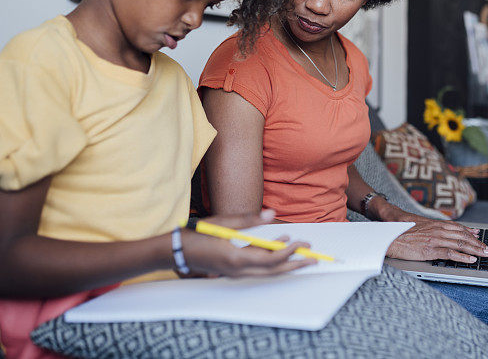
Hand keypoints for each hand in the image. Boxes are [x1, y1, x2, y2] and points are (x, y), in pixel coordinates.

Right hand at [182, 209, 315, 276]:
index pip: (270, 260)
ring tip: (303, 257)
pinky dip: (272, 264)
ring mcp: (235, 274)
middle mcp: (238, 271)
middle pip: (273, 271)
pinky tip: (280, 253)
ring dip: (286, 266)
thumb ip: (249, 220)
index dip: (288, 252)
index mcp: (236, 259)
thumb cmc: (197, 234)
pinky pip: (258, 271)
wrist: (175, 251)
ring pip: (267, 274)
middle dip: (295, 264)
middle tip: (313, 257)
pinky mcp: (233, 272)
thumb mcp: (224, 223)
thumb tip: (271, 214)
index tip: (300, 242)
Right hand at [386, 219, 487, 262]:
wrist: (389, 236)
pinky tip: (470, 260)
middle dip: (478, 242)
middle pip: (463, 236)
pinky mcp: (430, 250)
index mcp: (435, 225)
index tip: (480, 236)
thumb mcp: (419, 226)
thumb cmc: (402, 233)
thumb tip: (441, 232)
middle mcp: (438, 230)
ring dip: (475, 249)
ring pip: (460, 244)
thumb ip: (432, 229)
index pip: (458, 228)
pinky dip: (462, 257)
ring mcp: (435, 240)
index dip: (471, 232)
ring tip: (485, 254)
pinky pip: (450, 253)